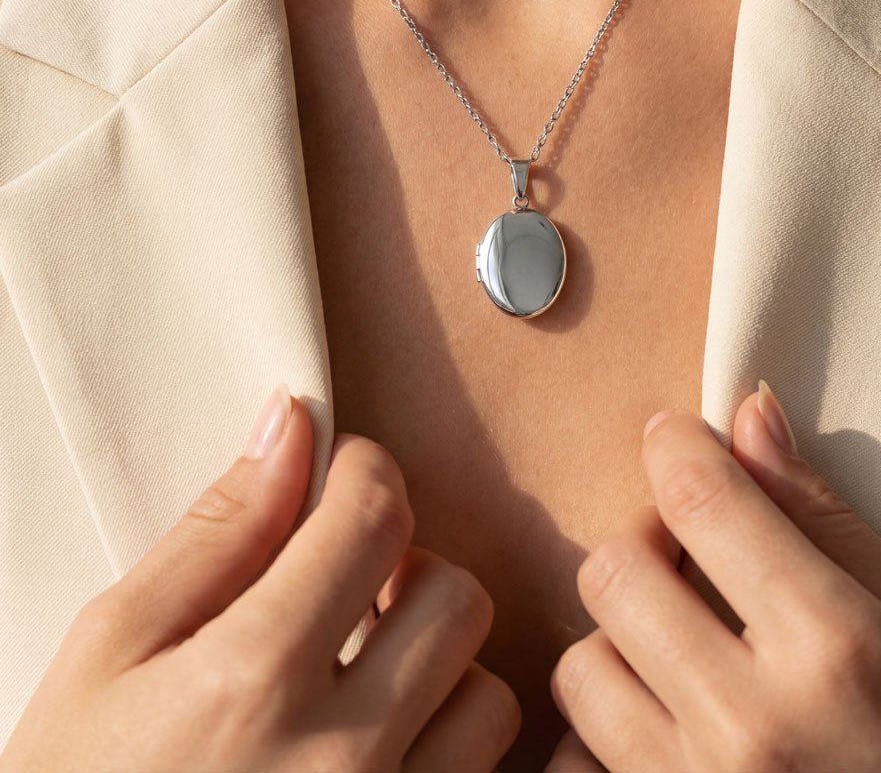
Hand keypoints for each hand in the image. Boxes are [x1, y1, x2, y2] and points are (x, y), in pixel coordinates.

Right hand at [2, 386, 520, 770]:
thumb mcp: (111, 651)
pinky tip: (381, 743)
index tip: (340, 482)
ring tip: (363, 679)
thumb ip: (216, 532)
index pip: (376, 517)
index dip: (364, 474)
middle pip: (456, 596)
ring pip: (486, 694)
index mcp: (253, 679)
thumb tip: (292, 425)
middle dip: (407, 567)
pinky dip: (446, 746)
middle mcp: (339, 759)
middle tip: (347, 585)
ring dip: (435, 667)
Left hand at [546, 383, 880, 770]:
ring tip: (677, 647)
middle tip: (685, 549)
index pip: (702, 501)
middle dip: (644, 540)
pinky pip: (574, 765)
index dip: (675, 446)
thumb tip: (748, 418)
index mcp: (833, 647)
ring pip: (581, 668)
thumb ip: (825, 518)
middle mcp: (753, 722)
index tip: (674, 437)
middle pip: (616, 573)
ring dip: (620, 641)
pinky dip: (599, 736)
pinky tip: (660, 723)